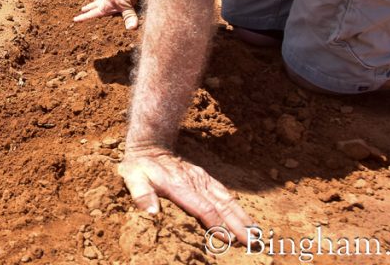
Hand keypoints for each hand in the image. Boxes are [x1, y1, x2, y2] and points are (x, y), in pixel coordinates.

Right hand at [73, 0, 140, 28]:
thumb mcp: (126, 3)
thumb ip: (129, 15)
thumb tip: (131, 28)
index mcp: (107, 5)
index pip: (94, 13)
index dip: (85, 17)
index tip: (75, 19)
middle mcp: (109, 0)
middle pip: (96, 5)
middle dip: (89, 9)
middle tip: (82, 10)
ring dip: (97, 1)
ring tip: (94, 2)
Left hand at [118, 146, 254, 245]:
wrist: (150, 146)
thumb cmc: (139, 167)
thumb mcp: (132, 178)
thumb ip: (142, 195)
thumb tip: (153, 213)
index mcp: (180, 187)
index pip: (203, 208)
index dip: (216, 225)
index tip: (228, 240)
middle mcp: (196, 183)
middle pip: (222, 206)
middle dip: (238, 225)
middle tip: (254, 243)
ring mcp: (202, 180)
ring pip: (227, 200)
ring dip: (242, 217)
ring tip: (257, 234)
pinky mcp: (205, 178)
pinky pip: (224, 193)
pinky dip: (237, 207)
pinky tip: (245, 218)